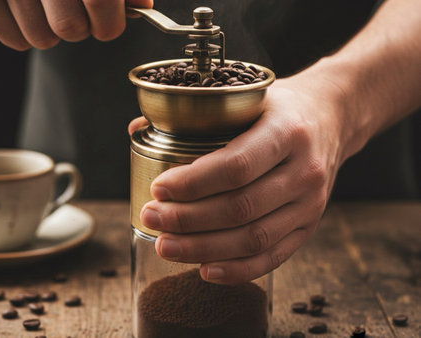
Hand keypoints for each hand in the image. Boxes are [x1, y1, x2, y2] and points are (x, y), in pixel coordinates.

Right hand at [0, 0, 152, 49]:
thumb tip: (142, 6)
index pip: (101, 3)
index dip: (109, 23)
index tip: (106, 22)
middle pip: (71, 29)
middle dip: (79, 27)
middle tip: (70, 8)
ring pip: (42, 39)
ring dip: (50, 30)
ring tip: (44, 5)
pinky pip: (14, 41)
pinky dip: (23, 32)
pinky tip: (24, 9)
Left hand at [132, 69, 349, 284]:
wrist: (334, 117)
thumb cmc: (283, 108)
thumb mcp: (250, 96)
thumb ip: (197, 113)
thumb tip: (137, 129)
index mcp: (287, 132)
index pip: (236, 167)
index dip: (193, 183)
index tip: (158, 189)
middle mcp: (303, 171)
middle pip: (240, 208)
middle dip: (187, 220)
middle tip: (151, 217)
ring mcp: (310, 204)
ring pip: (252, 238)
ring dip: (203, 248)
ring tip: (164, 245)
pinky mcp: (308, 226)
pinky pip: (273, 256)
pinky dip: (237, 269)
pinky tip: (205, 270)